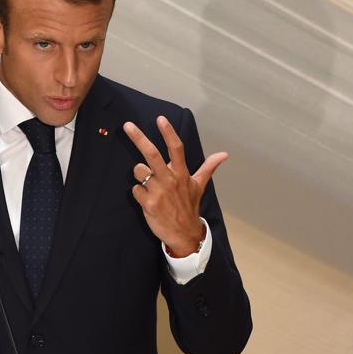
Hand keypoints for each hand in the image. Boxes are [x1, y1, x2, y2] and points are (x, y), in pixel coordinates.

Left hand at [123, 115, 227, 256]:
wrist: (184, 234)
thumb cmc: (189, 206)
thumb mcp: (199, 186)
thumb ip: (209, 167)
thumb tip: (225, 154)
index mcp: (182, 174)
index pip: (176, 149)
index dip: (168, 133)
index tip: (160, 119)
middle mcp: (170, 180)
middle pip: (152, 155)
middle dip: (139, 138)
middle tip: (127, 125)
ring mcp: (159, 192)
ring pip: (139, 171)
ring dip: (140, 175)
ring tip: (149, 184)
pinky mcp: (149, 204)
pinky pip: (135, 189)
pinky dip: (138, 192)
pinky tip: (147, 200)